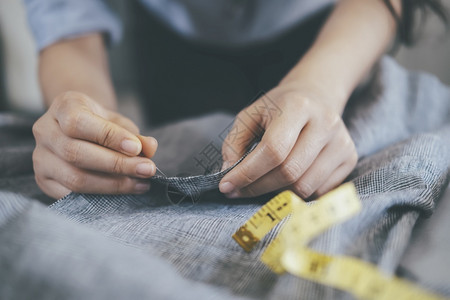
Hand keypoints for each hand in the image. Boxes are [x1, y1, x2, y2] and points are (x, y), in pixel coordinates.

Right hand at [32, 91, 157, 198]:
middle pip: (76, 153)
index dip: (110, 137)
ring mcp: (40, 157)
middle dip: (117, 165)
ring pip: (74, 178)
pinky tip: (124, 191)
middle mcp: (44, 130)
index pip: (79, 123)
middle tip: (147, 169)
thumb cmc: (101, 125)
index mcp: (63, 106)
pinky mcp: (43, 180)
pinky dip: (101, 196)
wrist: (79, 129)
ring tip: (140, 183)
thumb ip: (135, 135)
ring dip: (113, 184)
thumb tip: (150, 148)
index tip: (137, 148)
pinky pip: (71, 195)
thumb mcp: (119, 122)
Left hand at [219, 84, 356, 198]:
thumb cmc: (279, 108)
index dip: (247, 172)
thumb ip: (234, 142)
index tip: (227, 185)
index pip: (273, 149)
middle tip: (240, 189)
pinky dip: (297, 192)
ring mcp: (341, 142)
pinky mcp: (349, 158)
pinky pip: (319, 191)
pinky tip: (288, 178)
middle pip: (289, 172)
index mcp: (298, 106)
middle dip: (258, 187)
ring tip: (264, 181)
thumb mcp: (250, 115)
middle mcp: (325, 123)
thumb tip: (229, 171)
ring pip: (304, 186)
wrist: (317, 95)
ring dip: (277, 192)